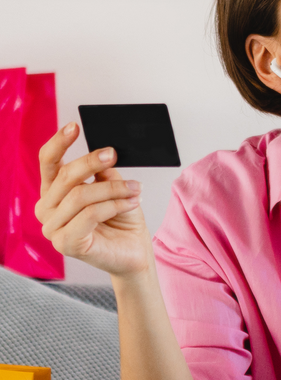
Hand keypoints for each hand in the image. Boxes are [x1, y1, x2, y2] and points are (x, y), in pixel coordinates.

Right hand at [35, 123, 151, 275]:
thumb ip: (103, 172)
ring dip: (113, 189)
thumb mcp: (114, 188)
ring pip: (81, 195)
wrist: (134, 253)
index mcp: (53, 193)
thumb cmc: (122, 221)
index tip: (75, 126)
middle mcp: (46, 210)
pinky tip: (131, 203)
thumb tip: (103, 155)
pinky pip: (90, 214)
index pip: (48, 162)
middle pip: (66, 176)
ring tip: (135, 189)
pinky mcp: (66, 244)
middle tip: (113, 154)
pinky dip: (114, 205)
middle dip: (92, 163)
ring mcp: (53, 229)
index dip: (59, 142)